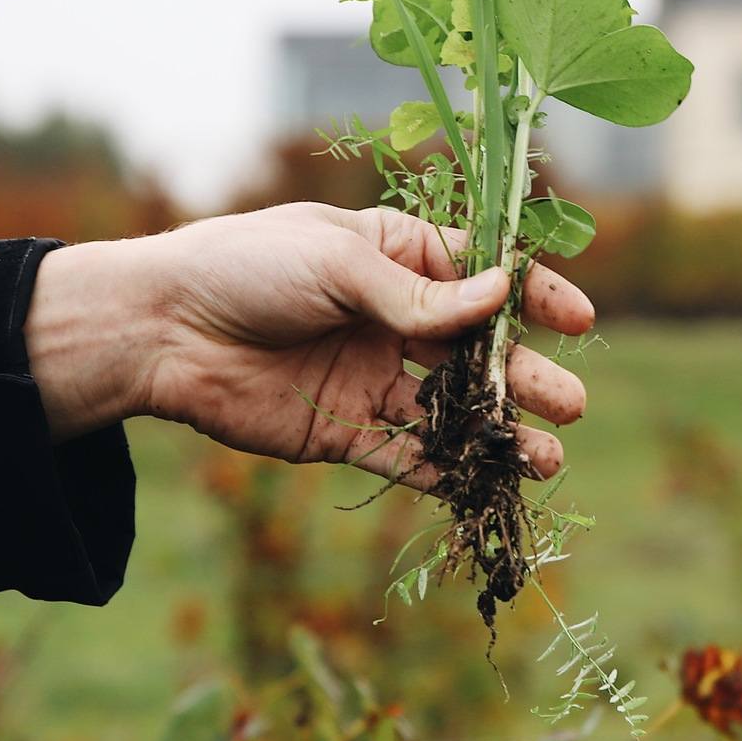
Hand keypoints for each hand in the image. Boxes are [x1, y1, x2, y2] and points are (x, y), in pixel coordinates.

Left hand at [23, 203, 595, 489]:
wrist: (162, 330)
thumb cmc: (247, 268)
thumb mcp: (339, 265)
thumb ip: (420, 295)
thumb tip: (501, 296)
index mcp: (394, 255)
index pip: (479, 274)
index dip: (531, 295)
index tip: (579, 317)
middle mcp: (392, 317)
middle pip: (477, 350)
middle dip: (527, 376)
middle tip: (572, 403)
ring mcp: (371, 376)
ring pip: (451, 409)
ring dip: (499, 432)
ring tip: (545, 458)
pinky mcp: (343, 431)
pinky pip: (405, 455)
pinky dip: (444, 472)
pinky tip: (482, 485)